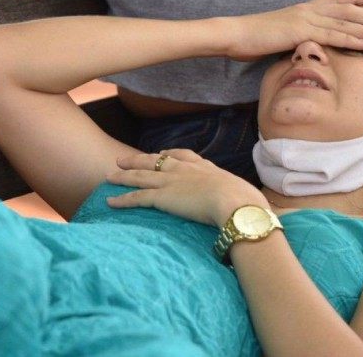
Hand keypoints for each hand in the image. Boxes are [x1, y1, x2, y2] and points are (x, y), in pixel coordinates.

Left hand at [106, 149, 268, 226]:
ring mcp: (173, 182)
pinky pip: (137, 197)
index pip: (184, 156)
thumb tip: (253, 209)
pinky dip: (122, 199)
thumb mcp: (244, 195)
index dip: (170, 155)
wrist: (236, 204)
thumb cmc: (247, 203)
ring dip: (124, 176)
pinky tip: (110, 202)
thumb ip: (241, 199)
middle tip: (124, 159)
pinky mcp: (163, 197)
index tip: (161, 154)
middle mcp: (186, 171)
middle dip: (139, 160)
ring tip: (109, 175)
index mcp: (206, 168)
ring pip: (141, 176)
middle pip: (156, 161)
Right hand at [216, 0, 362, 61]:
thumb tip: (306, 42)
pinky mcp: (301, 32)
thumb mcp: (279, 33)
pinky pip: (331, 35)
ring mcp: (305, 19)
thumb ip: (295, 34)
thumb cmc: (253, 36)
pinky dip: (350, 39)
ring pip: (344, 22)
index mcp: (303, 9)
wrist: (235, 34)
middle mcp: (308, 10)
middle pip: (347, 10)